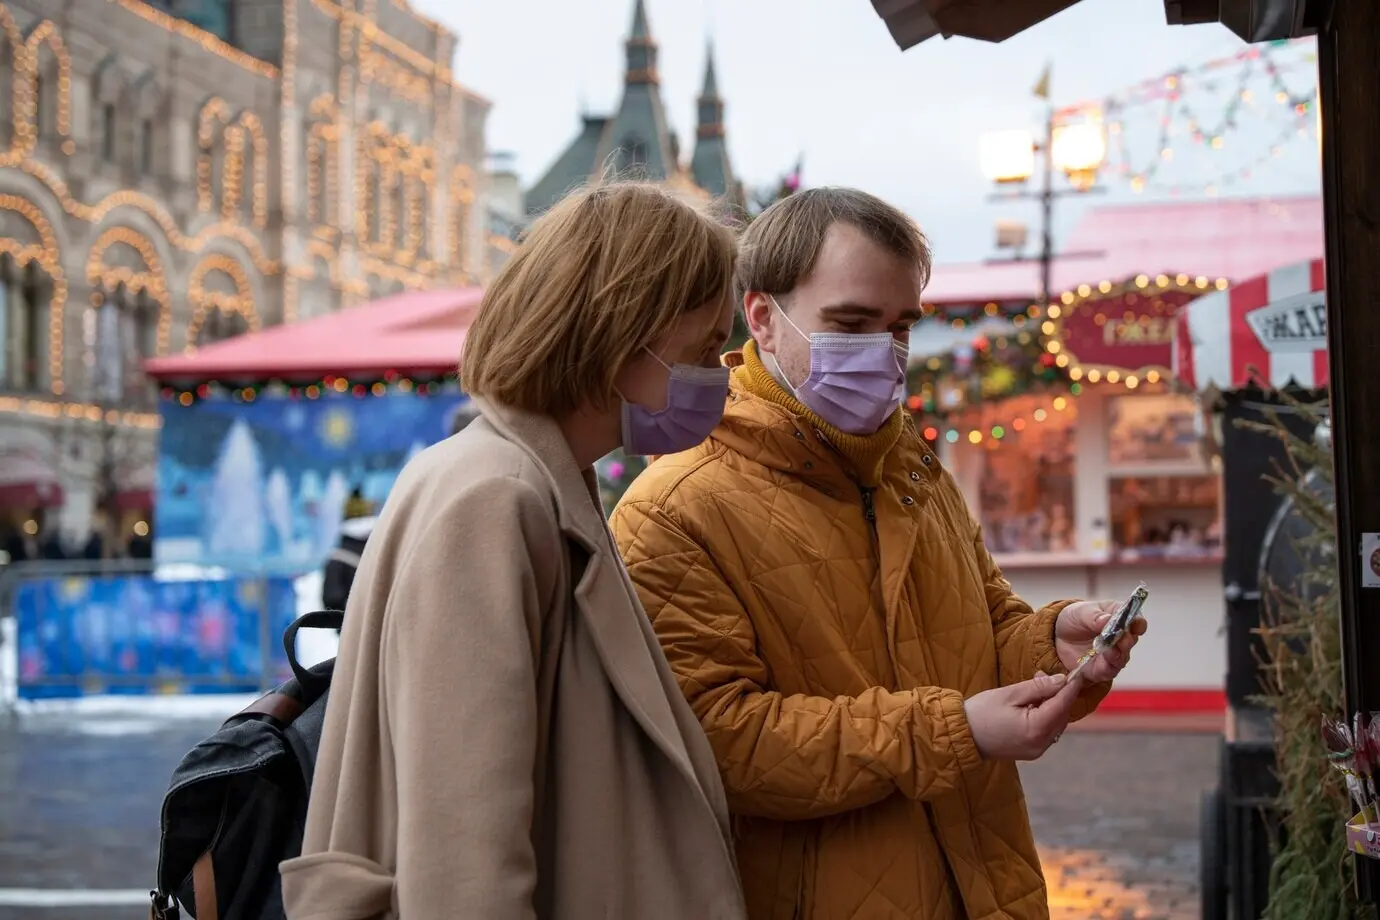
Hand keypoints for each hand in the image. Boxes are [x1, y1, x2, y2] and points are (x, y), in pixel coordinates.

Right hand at [963, 671, 1081, 760]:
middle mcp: (1041, 744)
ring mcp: (1037, 750)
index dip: (1071, 688)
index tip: (1078, 674)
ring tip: (1035, 689)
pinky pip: (1047, 732)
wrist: (962, 736)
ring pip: (1056, 724)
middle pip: (1061, 715)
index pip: (1062, 704)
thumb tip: (1061, 680)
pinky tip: (1032, 705)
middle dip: (1058, 695)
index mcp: (1036, 729)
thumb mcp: (1009, 694)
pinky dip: (1045, 717)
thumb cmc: (981, 712)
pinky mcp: (1031, 752)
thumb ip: (1037, 687)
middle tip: (1043, 676)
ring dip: (1052, 706)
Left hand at [1055, 599, 1147, 683]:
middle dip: (1127, 640)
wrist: (1059, 636)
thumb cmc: (1075, 619)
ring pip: (1122, 657)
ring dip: (1118, 655)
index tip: (1136, 625)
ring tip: (1110, 651)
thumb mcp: (1081, 612)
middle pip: (1131, 640)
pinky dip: (1107, 668)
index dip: (1138, 623)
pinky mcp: (1103, 668)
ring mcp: (1114, 654)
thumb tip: (1106, 619)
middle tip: (1121, 640)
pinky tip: (1103, 664)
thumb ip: (1094, 616)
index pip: (1136, 620)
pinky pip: (1109, 671)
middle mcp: (1121, 637)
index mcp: (1119, 617)